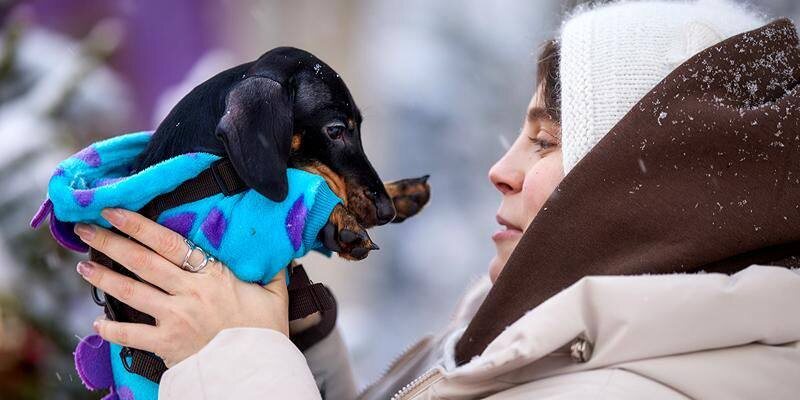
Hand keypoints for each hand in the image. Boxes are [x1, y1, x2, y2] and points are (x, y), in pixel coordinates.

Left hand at [72, 208, 289, 366]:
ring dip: (104, 278)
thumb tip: (278, 250)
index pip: (169, 243)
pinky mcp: (166, 345)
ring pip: (131, 292)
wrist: (256, 369)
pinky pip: (132, 335)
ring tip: (84, 267)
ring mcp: (174, 318)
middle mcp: (188, 292)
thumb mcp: (274, 294)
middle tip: (86, 230)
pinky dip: (112, 329)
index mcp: (212, 275)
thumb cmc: (265, 332)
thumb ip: (271, 269)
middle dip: (111, 243)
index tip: (116, 210)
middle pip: (142, 262)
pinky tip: (98, 322)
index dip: (139, 225)